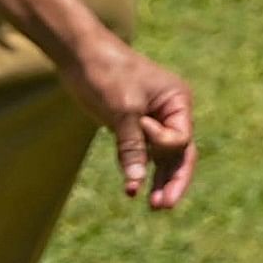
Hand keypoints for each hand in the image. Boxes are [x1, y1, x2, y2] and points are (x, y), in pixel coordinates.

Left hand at [69, 38, 196, 210]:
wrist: (82, 55)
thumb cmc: (108, 74)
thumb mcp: (122, 111)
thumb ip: (131, 147)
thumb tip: (135, 184)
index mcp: (178, 102)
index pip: (180, 139)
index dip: (161, 142)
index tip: (139, 126)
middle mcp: (170, 113)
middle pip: (180, 154)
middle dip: (173, 180)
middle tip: (163, 206)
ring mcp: (152, 121)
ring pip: (162, 158)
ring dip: (159, 181)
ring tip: (155, 207)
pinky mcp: (133, 126)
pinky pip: (142, 154)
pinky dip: (138, 170)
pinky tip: (133, 191)